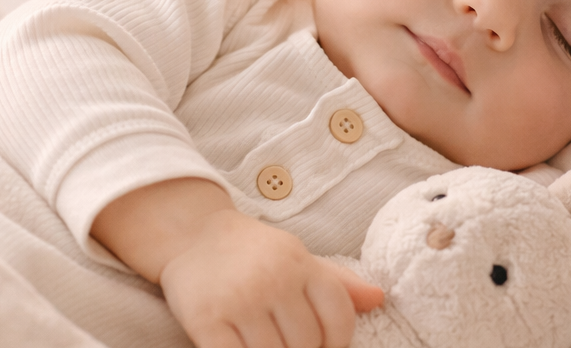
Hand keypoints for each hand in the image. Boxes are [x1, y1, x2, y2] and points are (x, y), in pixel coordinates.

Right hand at [159, 209, 382, 347]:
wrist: (191, 234)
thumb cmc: (253, 253)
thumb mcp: (297, 257)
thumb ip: (337, 282)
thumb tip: (379, 298)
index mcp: (301, 263)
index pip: (339, 319)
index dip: (337, 344)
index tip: (324, 346)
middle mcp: (273, 280)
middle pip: (307, 344)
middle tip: (286, 343)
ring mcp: (239, 301)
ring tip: (265, 344)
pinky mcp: (206, 320)